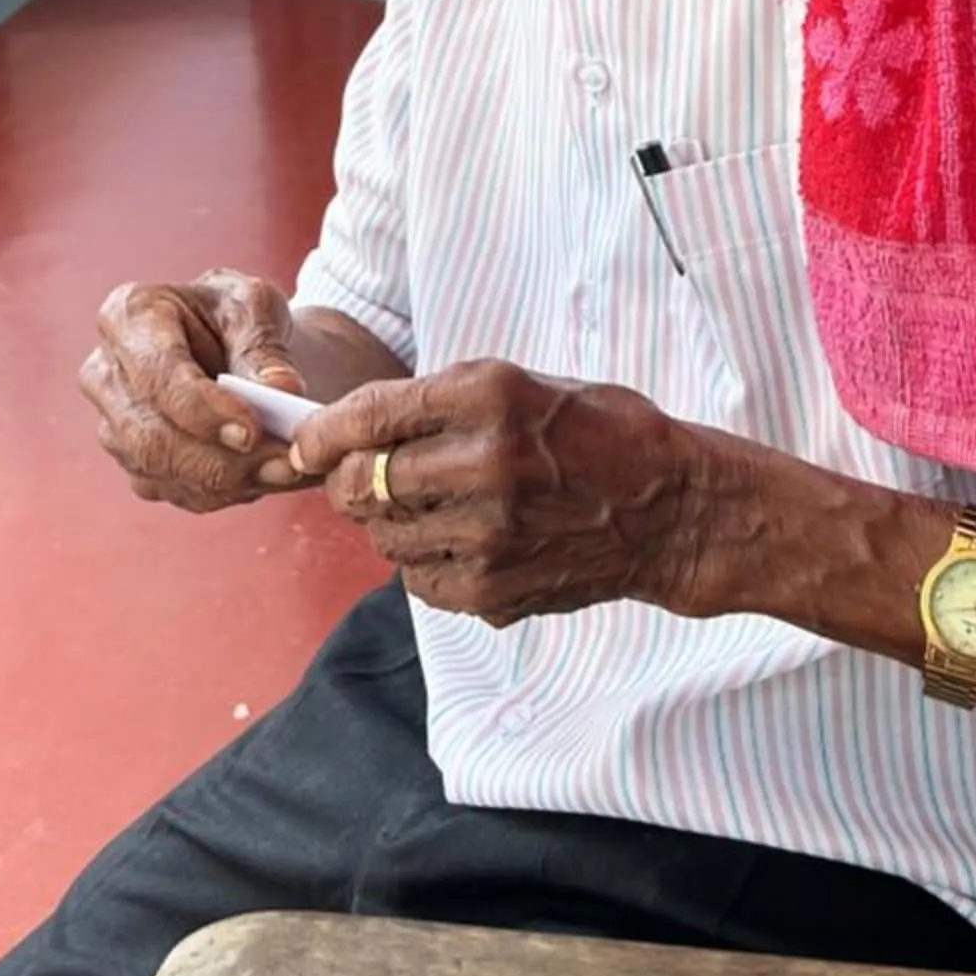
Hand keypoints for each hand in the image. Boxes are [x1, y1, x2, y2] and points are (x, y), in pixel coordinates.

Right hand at [79, 270, 309, 513]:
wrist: (232, 343)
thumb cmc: (235, 315)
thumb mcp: (255, 307)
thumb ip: (265, 347)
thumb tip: (282, 390)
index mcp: (129, 315)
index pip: (157, 375)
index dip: (203, 410)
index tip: (252, 430)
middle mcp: (107, 373)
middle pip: (151, 437)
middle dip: (220, 459)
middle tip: (283, 462)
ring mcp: (114, 424)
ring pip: (163, 472)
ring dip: (228, 480)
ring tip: (283, 469)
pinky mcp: (135, 463)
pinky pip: (175, 491)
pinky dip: (225, 491)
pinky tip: (264, 475)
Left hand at [289, 360, 713, 626]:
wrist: (670, 510)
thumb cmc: (598, 433)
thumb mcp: (524, 384)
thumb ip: (442, 404)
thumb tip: (355, 427)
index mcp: (490, 397)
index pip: (371, 416)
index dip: (323, 432)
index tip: (304, 441)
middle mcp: (484, 465)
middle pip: (364, 483)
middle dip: (345, 479)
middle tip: (354, 476)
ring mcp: (488, 536)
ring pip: (384, 536)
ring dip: (385, 522)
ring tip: (418, 506)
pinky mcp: (493, 591)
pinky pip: (419, 579)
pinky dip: (421, 560)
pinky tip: (454, 540)